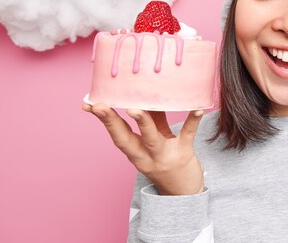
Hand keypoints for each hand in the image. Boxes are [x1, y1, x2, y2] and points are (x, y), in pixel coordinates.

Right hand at [82, 103, 204, 195]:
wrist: (186, 192)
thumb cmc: (168, 161)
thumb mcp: (155, 143)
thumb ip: (152, 120)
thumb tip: (148, 94)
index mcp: (136, 153)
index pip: (116, 135)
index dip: (103, 120)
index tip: (89, 105)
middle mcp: (146, 156)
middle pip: (125, 139)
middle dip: (111, 122)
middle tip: (100, 106)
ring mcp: (165, 155)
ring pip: (151, 138)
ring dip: (142, 123)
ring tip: (135, 109)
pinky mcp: (185, 153)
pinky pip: (187, 134)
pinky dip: (192, 120)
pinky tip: (198, 109)